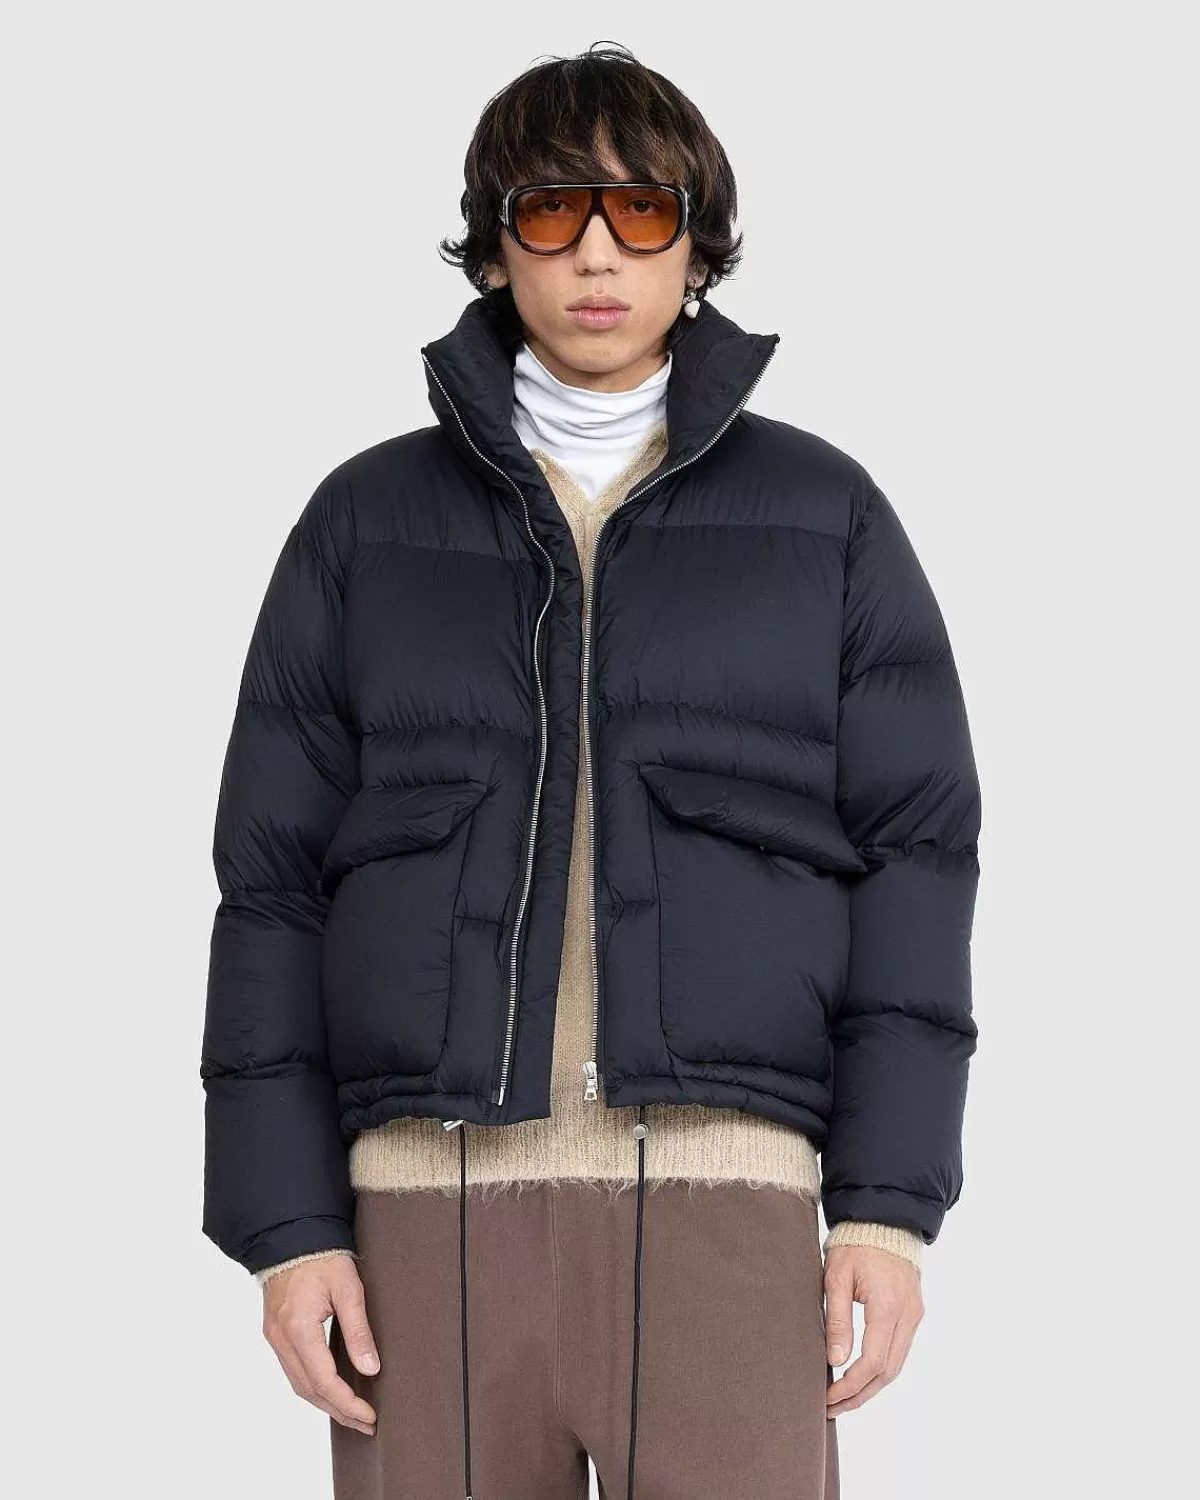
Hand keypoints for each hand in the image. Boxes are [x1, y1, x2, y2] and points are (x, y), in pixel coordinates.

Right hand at [262, 1254, 379, 1435]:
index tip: (369, 1415)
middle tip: (366, 1423)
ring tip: (353, 1413)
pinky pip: (293, 1371)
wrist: (290, 1236)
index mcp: (298, 1328)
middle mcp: (281, 1339)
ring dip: (325, 1403)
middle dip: (339, 1411)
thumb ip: (358, 1330)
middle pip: (309, 1390)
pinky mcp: (275, 1334)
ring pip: (299, 1385)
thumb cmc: (321, 1257)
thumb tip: (370, 1368)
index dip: (347, 1403)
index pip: (324, 1381)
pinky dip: (312, 1387)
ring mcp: (275, 1338)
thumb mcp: (348, 1288)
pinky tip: (330, 1391)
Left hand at [824, 1246, 923, 1415]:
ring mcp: (915, 1315)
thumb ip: (837, 1320)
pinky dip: (881, 1369)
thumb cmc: (855, 1244)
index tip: (827, 1397)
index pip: (873, 1362)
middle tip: (831, 1408)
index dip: (850, 1386)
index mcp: (888, 1306)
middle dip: (859, 1395)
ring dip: (870, 1386)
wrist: (884, 1218)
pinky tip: (860, 1376)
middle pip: (888, 1372)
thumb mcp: (836, 1277)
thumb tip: (836, 1361)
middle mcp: (908, 1315)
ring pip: (896, 1365)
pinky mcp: (914, 1312)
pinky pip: (900, 1350)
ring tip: (842, 1399)